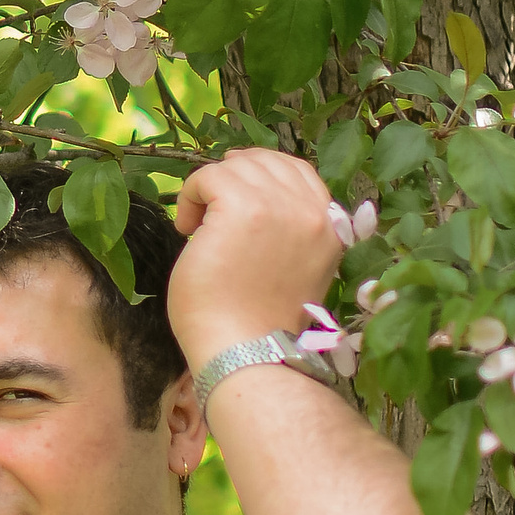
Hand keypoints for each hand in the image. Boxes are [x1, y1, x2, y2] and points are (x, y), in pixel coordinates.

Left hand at [166, 151, 345, 377]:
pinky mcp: (242, 208)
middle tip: (207, 206)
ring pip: (235, 168)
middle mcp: (310, 211)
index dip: (260, 174)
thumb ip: (289, 232)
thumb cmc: (257, 323)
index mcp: (329, 226)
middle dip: (232, 177)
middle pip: (266, 162)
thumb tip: (255, 196)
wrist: (247, 351)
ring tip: (196, 227)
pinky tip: (186, 228)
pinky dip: (189, 196)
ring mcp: (278, 206)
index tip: (230, 191)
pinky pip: (207, 176)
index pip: (298, 172)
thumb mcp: (294, 269)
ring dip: (208, 191)